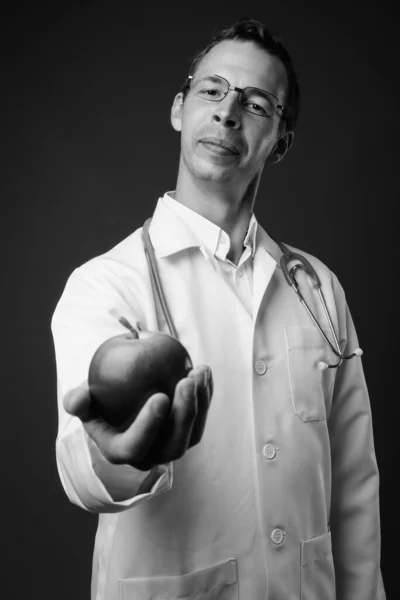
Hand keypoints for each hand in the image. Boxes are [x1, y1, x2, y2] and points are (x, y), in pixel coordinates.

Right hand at [63, 365, 212, 470]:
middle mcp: (150, 456)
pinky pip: (202, 417)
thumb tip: (78, 400)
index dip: (149, 426)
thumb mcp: (84, 398)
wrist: (121, 401)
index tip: (160, 396)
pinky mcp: (188, 432)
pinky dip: (206, 396)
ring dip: (201, 403)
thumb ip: (78, 400)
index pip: (136, 447)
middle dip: (184, 415)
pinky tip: (204, 372)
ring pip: (193, 433)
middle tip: (187, 381)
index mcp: (121, 452)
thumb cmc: (99, 398)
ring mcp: (172, 446)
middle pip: (173, 446)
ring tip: (199, 372)